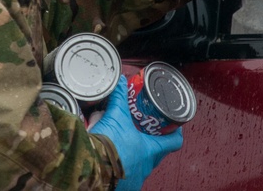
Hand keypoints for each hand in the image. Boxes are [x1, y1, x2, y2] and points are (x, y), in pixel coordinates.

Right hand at [89, 76, 182, 190]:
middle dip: (149, 141)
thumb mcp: (115, 116)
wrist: (87, 167)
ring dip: (134, 154)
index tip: (173, 126)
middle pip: (155, 153)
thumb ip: (119, 98)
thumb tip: (122, 82)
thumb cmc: (107, 146)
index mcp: (150, 151)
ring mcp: (134, 180)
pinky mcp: (122, 187)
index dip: (174, 133)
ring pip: (140, 164)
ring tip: (124, 142)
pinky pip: (126, 175)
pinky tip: (111, 156)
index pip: (173, 143)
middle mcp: (145, 168)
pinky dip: (121, 164)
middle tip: (144, 130)